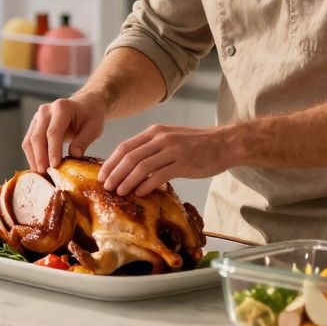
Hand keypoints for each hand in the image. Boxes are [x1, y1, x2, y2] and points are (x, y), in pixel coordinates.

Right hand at [23, 97, 106, 172]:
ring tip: (42, 173)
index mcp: (62, 108)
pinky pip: (28, 142)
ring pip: (30, 140)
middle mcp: (46, 110)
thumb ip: (84, 141)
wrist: (84, 106)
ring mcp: (38, 117)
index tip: (55, 166)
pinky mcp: (34, 124)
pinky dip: (32, 155)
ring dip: (34, 158)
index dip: (53, 150)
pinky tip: (38, 166)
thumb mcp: (94, 128)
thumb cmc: (90, 116)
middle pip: (38, 136)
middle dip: (40, 157)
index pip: (53, 132)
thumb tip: (74, 156)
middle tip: (45, 173)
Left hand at [100, 124, 230, 195]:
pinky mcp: (184, 163)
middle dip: (115, 173)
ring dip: (127, 181)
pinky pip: (159, 175)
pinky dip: (147, 185)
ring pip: (142, 166)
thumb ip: (152, 150)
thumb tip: (131, 168)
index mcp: (155, 132)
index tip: (102, 175)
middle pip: (130, 156)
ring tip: (119, 193)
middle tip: (106, 187)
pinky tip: (140, 193)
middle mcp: (161, 138)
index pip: (125, 146)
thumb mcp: (170, 140)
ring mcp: (173, 150)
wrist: (224, 143)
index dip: (111, 162)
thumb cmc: (196, 145)